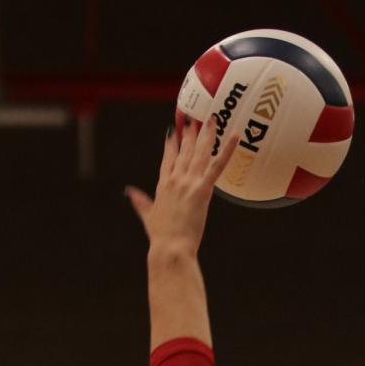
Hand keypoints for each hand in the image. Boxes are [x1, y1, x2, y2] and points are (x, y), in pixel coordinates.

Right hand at [125, 115, 240, 256]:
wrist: (170, 247)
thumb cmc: (161, 236)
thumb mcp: (148, 216)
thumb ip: (140, 202)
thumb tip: (130, 192)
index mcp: (163, 185)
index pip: (168, 159)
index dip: (172, 145)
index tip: (173, 132)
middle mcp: (175, 180)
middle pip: (185, 151)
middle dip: (189, 134)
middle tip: (194, 119)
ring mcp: (188, 183)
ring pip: (200, 153)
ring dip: (206, 134)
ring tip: (212, 119)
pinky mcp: (202, 189)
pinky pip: (217, 166)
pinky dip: (227, 150)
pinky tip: (235, 136)